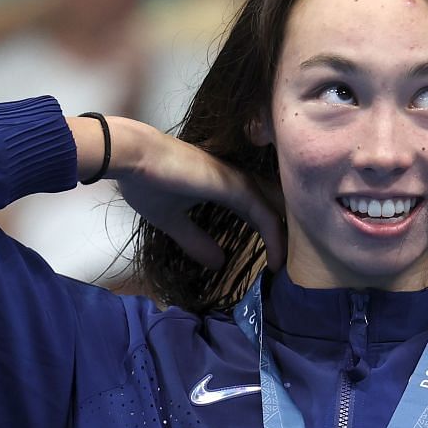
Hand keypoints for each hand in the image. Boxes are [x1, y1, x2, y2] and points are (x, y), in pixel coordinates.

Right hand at [95, 118, 284, 271]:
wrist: (132, 157)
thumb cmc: (147, 182)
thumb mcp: (172, 221)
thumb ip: (194, 240)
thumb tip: (217, 264)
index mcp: (226, 187)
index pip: (260, 213)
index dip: (271, 236)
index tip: (274, 264)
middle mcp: (240, 182)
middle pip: (277, 212)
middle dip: (288, 238)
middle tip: (295, 268)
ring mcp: (241, 183)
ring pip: (279, 214)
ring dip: (288, 242)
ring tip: (293, 270)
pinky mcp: (237, 187)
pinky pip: (267, 217)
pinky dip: (276, 240)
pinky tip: (278, 262)